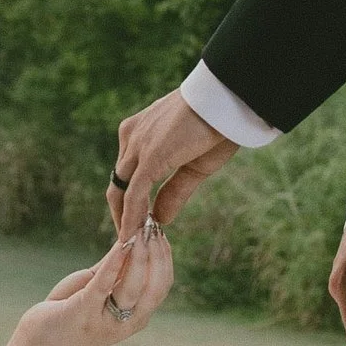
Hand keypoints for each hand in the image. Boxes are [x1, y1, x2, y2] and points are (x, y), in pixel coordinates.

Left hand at [26, 224, 176, 345]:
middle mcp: (126, 324)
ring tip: (139, 229)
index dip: (165, 257)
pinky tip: (122, 243)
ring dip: (140, 255)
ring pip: (133, 287)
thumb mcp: (97, 289)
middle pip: (154, 287)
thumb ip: (117, 269)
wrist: (40, 344)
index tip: (160, 231)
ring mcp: (106, 322)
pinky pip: (104, 285)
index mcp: (136, 318)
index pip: (162, 286)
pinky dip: (115, 262)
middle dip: (157, 253)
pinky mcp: (83, 313)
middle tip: (152, 225)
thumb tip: (133, 236)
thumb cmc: (68, 310)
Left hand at [109, 89, 237, 241]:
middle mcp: (131, 136)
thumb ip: (174, 192)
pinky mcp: (150, 156)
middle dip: (121, 214)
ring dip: (125, 220)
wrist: (228, 100)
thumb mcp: (194, 166)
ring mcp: (137, 145)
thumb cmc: (218, 125)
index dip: (128, 200)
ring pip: (120, 191)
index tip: (136, 222)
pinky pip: (134, 194)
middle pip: (117, 184)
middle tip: (130, 240)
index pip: (125, 173)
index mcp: (139, 132)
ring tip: (131, 245)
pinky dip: (131, 217)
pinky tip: (133, 236)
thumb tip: (159, 218)